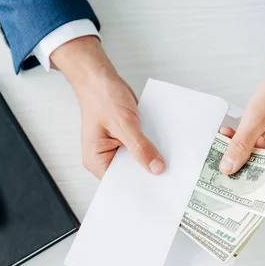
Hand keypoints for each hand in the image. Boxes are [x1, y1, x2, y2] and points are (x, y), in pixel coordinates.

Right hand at [51, 36, 164, 178]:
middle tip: (168, 171)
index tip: (159, 188)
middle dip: (147, 171)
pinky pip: (141, 149)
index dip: (139, 185)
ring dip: (151, 156)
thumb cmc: (101, 97)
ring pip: (138, 161)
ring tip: (168, 157)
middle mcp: (105, 158)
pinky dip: (151, 146)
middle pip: (130, 174)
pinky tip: (162, 144)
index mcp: (96, 160)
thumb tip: (156, 167)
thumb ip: (140, 147)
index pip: (120, 183)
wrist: (100, 78)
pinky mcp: (126, 141)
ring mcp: (116, 150)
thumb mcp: (123, 124)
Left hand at [219, 12, 264, 174]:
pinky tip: (238, 131)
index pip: (260, 176)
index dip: (237, 175)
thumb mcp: (257, 116)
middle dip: (237, 158)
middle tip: (217, 148)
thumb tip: (228, 167)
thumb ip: (241, 144)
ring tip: (227, 134)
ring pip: (259, 158)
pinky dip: (250, 142)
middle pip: (259, 168)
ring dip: (241, 148)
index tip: (217, 173)